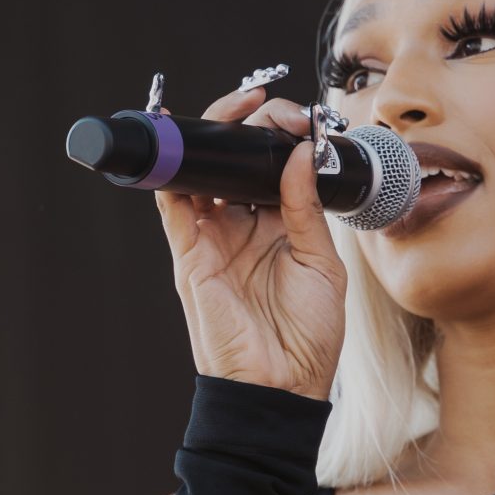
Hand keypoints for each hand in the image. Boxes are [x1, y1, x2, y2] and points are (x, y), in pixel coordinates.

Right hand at [153, 84, 345, 397]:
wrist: (281, 386)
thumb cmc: (307, 336)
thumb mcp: (322, 264)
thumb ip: (307, 208)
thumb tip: (301, 154)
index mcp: (278, 229)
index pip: (271, 169)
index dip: (280, 139)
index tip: (300, 119)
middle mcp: (242, 228)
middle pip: (235, 164)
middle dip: (249, 129)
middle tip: (268, 108)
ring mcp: (212, 239)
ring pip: (203, 173)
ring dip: (215, 137)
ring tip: (238, 111)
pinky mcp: (190, 254)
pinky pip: (172, 202)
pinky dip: (172, 167)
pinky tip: (181, 135)